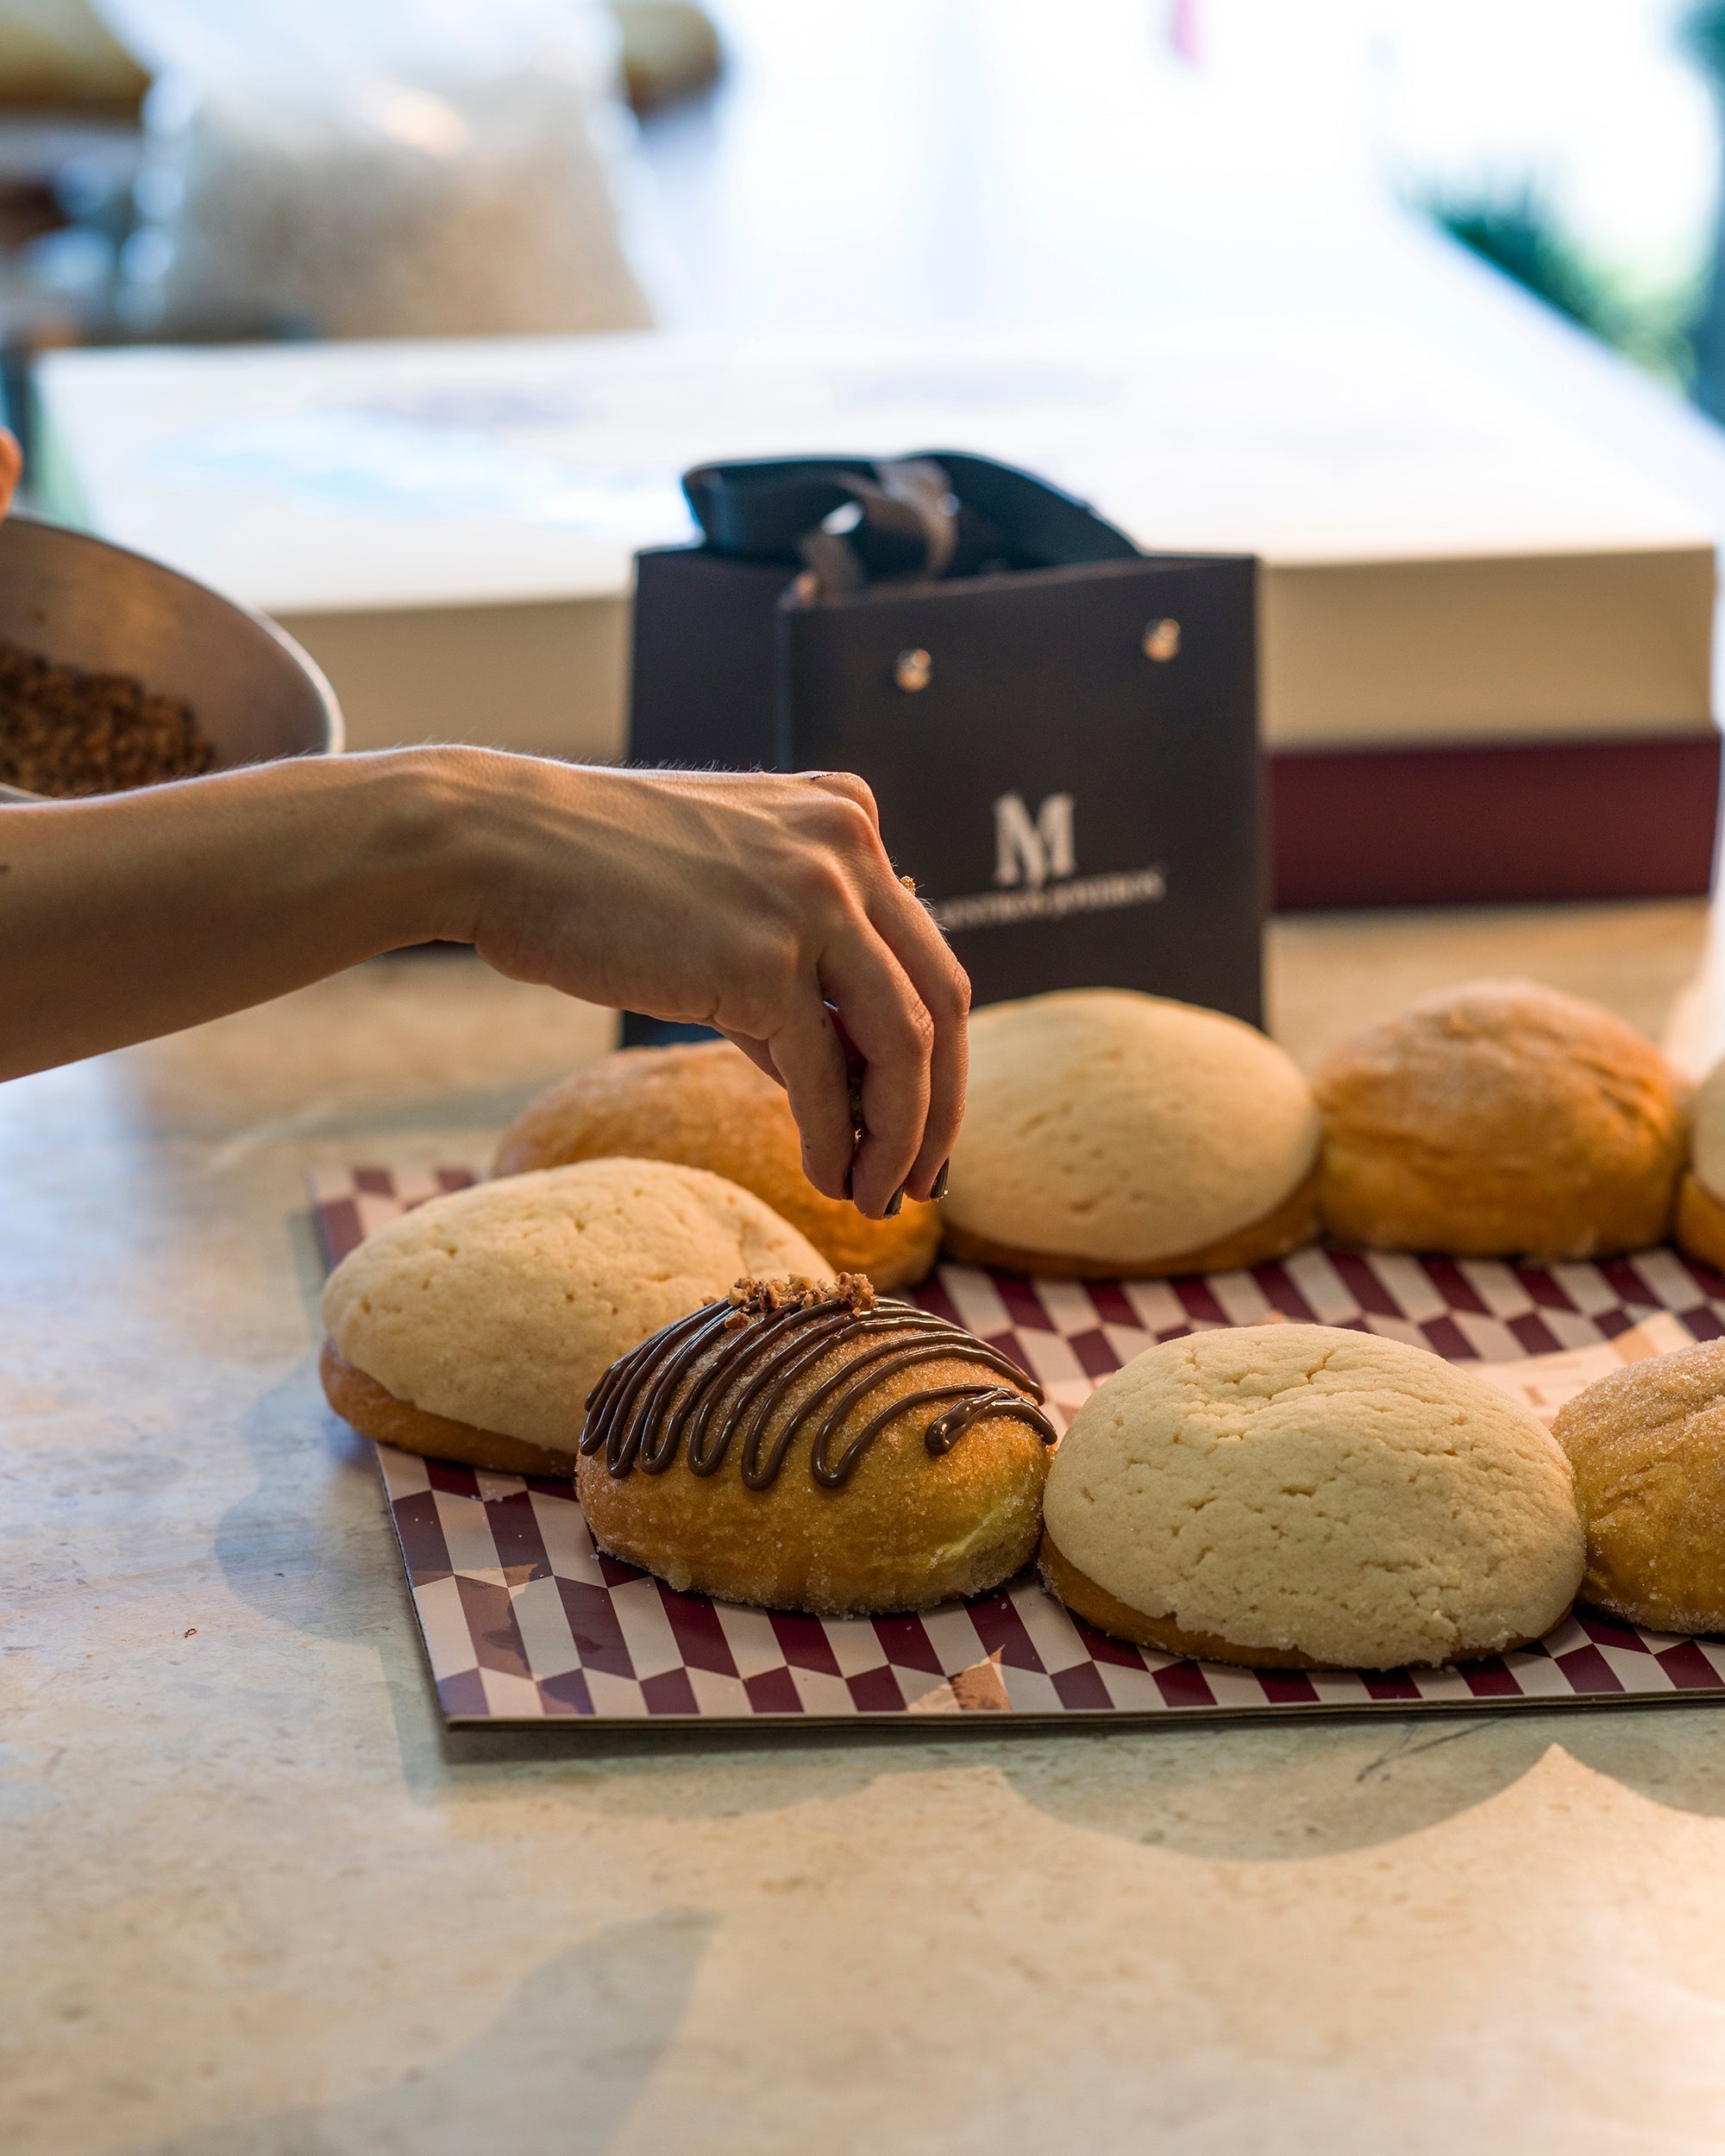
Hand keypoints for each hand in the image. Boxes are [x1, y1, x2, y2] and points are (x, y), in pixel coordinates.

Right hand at [442, 757, 968, 1215]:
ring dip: (903, 1137)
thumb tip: (844, 1072)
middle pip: (944, 998)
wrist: (499, 844)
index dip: (936, 1048)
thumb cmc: (591, 872)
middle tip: (928, 1175)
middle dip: (942, 1103)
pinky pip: (825, 1076)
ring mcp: (814, 901)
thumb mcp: (727, 892)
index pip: (923, 950)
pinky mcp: (764, 962)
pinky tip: (827, 1180)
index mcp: (847, 816)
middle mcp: (848, 848)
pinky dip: (836, 1140)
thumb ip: (796, 958)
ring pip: (905, 1045)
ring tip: (881, 1196)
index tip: (923, 1118)